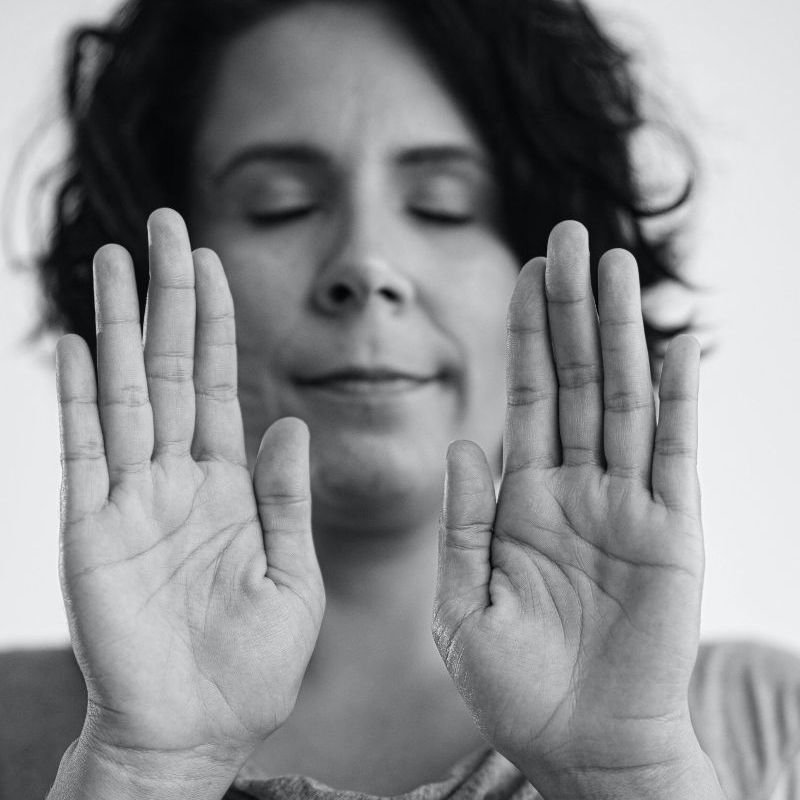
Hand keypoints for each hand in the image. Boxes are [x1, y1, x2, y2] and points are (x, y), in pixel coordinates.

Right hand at [55, 209, 323, 771]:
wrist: (199, 728)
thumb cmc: (251, 663)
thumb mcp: (293, 575)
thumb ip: (289, 498)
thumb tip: (292, 422)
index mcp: (231, 487)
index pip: (221, 386)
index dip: (219, 326)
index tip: (217, 266)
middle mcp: (178, 479)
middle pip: (170, 369)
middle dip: (171, 299)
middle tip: (169, 228)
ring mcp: (131, 499)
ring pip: (123, 392)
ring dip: (118, 326)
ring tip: (116, 260)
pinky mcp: (91, 530)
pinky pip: (81, 450)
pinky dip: (77, 397)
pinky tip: (75, 342)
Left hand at [434, 222, 712, 796]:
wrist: (578, 746)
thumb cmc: (514, 686)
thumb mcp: (462, 602)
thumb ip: (461, 521)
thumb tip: (465, 440)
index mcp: (524, 499)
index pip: (527, 396)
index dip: (525, 335)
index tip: (523, 273)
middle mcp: (577, 487)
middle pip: (576, 378)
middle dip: (570, 308)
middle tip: (566, 235)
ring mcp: (627, 503)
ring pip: (625, 397)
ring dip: (621, 331)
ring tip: (614, 265)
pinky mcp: (671, 531)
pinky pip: (676, 451)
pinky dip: (678, 397)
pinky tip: (673, 345)